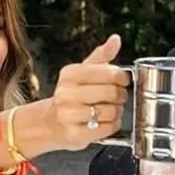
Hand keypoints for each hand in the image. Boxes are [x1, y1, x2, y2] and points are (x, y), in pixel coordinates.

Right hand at [46, 35, 130, 149]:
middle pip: (111, 92)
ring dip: (118, 111)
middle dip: (121, 95)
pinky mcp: (75, 134)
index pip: (108, 72)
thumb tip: (115, 39)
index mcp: (70, 74)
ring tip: (113, 109)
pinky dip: (113, 125)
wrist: (51, 123)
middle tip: (120, 96)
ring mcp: (69, 115)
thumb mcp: (83, 72)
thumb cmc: (71, 95)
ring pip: (110, 111)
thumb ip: (101, 56)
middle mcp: (66, 94)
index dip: (122, 77)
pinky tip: (107, 121)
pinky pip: (106, 128)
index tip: (123, 80)